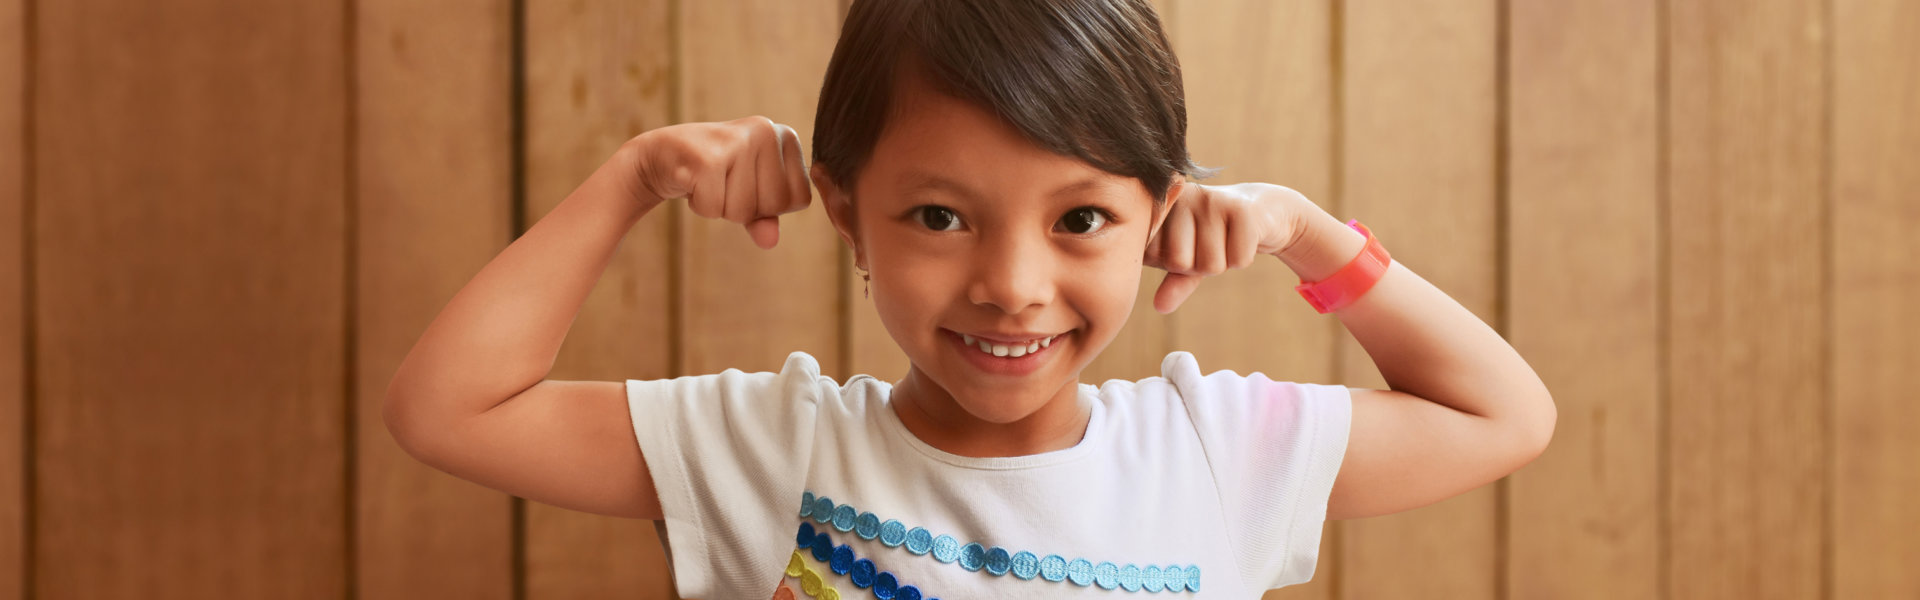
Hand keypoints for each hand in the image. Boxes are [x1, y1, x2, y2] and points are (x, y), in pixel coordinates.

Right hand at [625, 116, 811, 248]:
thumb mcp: (748, 195)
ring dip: (720, 206)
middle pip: (774, 206)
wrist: (662, 155)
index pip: (799, 199)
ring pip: (743, 211)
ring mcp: (737, 141)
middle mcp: (766, 130)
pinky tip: (693, 181)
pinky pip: (714, 209)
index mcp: (786, 136)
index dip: (771, 205)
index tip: (747, 183)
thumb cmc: (715, 174)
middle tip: (724, 182)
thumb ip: (765, 218)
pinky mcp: (707, 158)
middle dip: (745, 207)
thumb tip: (770, 240)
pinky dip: (700, 205)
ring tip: (708, 180)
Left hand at [1142, 181, 1308, 313]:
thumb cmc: (1217, 236)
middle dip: (1198, 265)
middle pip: (1178, 263)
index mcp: (1161, 206)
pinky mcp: (1242, 209)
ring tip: (1227, 239)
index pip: (1151, 255)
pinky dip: (1244, 258)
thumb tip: (1160, 306)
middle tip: (1212, 243)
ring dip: (1223, 262)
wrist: (1263, 211)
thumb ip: (1173, 281)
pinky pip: (1238, 260)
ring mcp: (1212, 200)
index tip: (1189, 244)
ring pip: (1210, 265)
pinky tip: (1244, 237)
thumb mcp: (1191, 258)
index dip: (1173, 262)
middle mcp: (1183, 198)